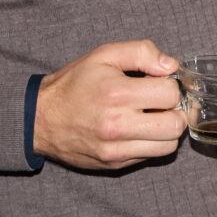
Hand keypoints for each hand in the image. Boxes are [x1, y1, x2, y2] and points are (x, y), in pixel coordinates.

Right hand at [33, 40, 184, 170]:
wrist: (40, 119)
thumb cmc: (74, 84)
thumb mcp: (104, 55)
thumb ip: (141, 52)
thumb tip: (171, 66)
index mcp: (117, 94)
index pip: (170, 94)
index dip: (170, 85)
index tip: (159, 83)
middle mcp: (118, 125)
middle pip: (176, 124)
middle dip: (175, 110)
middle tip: (161, 103)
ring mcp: (116, 149)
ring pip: (168, 146)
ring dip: (166, 130)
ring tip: (152, 117)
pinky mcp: (114, 164)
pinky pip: (150, 156)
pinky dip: (151, 143)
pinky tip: (138, 129)